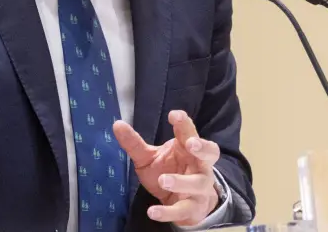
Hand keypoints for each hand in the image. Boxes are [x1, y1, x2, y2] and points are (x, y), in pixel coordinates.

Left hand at [113, 110, 221, 226]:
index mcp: (187, 149)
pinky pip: (183, 210)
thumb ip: (134, 143)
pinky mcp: (193, 209)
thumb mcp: (149, 157)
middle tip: (190, 144)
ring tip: (163, 180)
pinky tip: (152, 212)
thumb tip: (117, 124)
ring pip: (198, 183)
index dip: (185, 124)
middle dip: (202, 147)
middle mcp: (199, 165)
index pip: (190, 133)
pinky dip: (168, 212)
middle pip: (210, 153)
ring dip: (182, 181)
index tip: (175, 115)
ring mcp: (199, 188)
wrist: (185, 205)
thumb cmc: (168, 172)